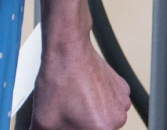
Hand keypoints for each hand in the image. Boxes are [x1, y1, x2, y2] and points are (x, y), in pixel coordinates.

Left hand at [30, 0, 130, 129]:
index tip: (66, 121)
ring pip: (104, 117)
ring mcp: (123, 104)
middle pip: (96, 129)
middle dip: (81, 123)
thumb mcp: (43, 118)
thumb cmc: (58, 79)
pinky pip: (110, 102)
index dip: (72, 127)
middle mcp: (117, 120)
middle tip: (67, 108)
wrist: (68, 46)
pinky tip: (83, 87)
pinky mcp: (123, 89)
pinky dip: (99, 98)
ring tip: (74, 95)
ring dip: (90, 112)